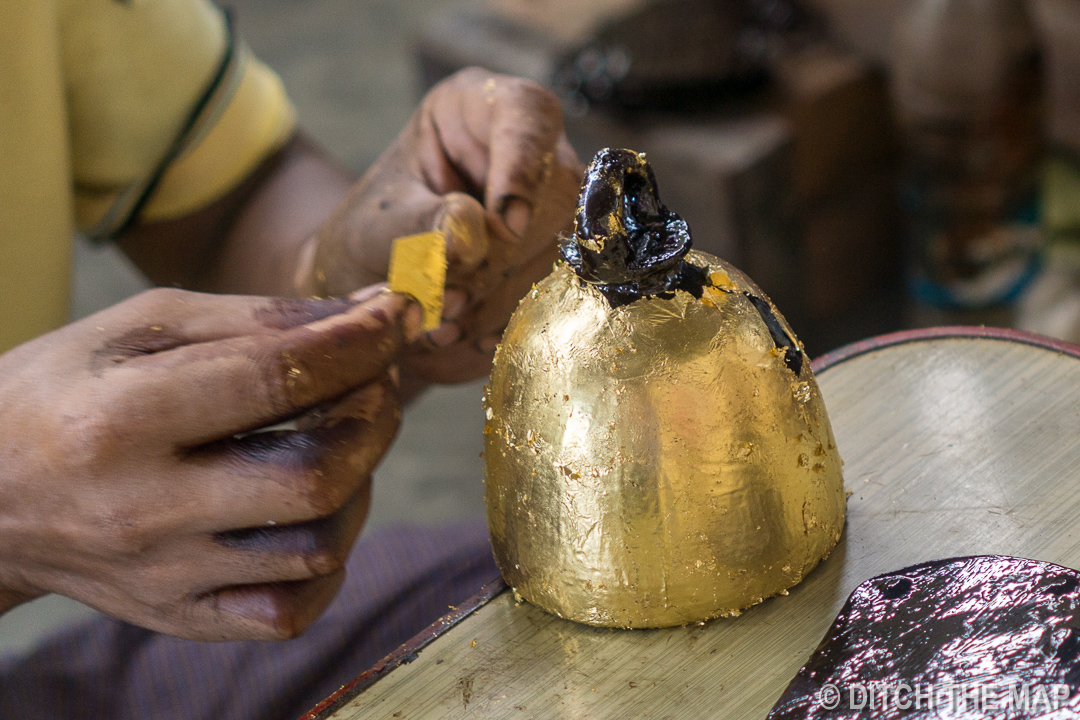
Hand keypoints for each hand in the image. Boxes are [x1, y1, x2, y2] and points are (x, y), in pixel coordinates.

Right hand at [0, 286, 418, 640]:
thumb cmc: (63, 392)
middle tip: (377, 382)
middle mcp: (143, 509)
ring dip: (360, 483)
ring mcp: (163, 577)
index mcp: (122, 419)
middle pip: (312, 478)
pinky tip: (314, 512)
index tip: (397, 315)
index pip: (275, 380)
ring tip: (341, 442)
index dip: (359, 343)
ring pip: (316, 548)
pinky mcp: (178, 617)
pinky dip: (327, 560)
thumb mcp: (141, 328)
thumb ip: (259, 318)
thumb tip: (371, 314)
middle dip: (373, 419)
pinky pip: (288, 612)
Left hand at [296, 67, 583, 386]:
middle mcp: (529, 149)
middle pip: (558, 193)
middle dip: (505, 255)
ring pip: (565, 248)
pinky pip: (561, 288)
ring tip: (444, 323)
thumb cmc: (371, 233)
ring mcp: (552, 204)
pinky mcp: (557, 255)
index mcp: (478, 108)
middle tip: (448, 297)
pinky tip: (467, 333)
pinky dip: (512, 319)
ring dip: (505, 296)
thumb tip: (472, 235)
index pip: (528, 115)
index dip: (525, 168)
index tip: (502, 225)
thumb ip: (421, 222)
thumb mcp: (378, 223)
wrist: (373, 280)